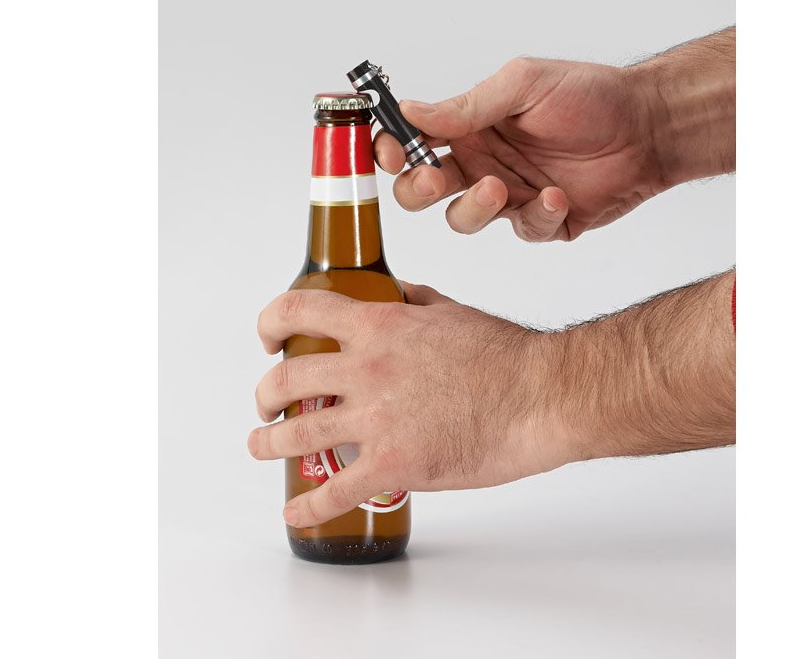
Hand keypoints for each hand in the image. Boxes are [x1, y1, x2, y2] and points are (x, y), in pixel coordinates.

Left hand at [248, 282, 557, 527]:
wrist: (538, 396)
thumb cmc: (504, 354)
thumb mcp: (450, 309)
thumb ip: (413, 300)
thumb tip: (393, 292)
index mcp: (379, 326)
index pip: (300, 310)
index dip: (271, 321)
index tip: (268, 336)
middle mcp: (367, 368)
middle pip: (286, 379)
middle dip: (265, 393)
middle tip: (266, 402)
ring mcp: (376, 419)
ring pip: (296, 434)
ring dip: (268, 442)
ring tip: (261, 446)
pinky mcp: (394, 465)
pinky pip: (334, 491)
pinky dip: (307, 504)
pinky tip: (295, 509)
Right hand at [376, 56, 664, 240]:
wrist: (649, 127)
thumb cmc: (590, 95)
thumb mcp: (524, 84)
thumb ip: (467, 104)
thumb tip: (410, 111)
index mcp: (469, 125)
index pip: (409, 141)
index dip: (387, 150)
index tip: (386, 153)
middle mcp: (481, 161)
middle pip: (421, 190)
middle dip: (418, 188)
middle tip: (436, 178)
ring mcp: (510, 195)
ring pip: (463, 219)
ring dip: (474, 207)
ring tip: (501, 186)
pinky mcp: (542, 221)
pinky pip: (522, 231)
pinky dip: (537, 216)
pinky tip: (558, 194)